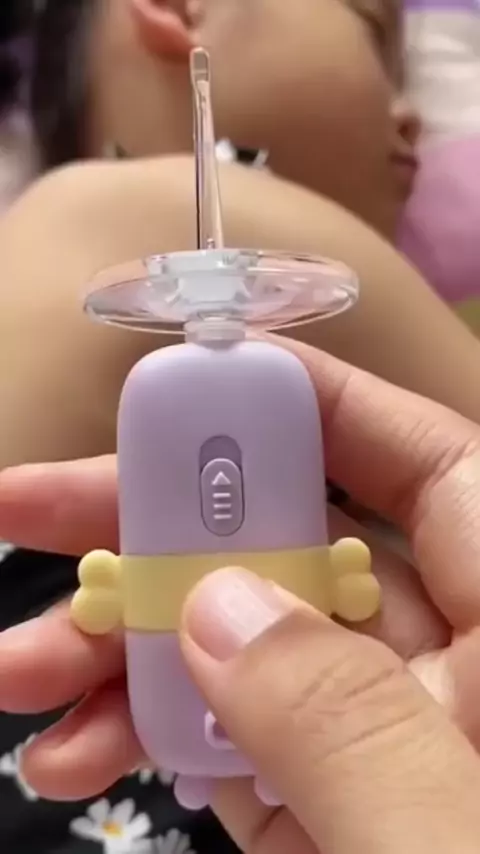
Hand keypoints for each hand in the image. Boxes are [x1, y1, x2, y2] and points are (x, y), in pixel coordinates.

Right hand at [0, 339, 478, 801]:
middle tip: (27, 508)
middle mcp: (438, 649)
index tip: (192, 384)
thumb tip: (217, 608)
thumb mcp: (446, 815)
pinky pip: (228, 735)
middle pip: (291, 539)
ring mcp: (367, 724)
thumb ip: (341, 710)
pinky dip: (147, 735)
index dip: (308, 402)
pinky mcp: (317, 793)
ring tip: (18, 669)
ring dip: (119, 646)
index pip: (417, 458)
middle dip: (157, 524)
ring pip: (241, 641)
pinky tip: (73, 754)